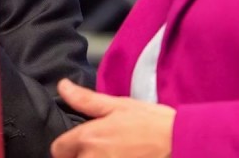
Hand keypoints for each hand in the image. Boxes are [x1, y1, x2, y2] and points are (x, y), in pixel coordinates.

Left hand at [50, 79, 174, 157]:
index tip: (78, 145)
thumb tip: (62, 87)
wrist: (180, 142)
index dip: (66, 147)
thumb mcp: (118, 105)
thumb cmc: (151, 122)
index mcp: (88, 138)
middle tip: (100, 150)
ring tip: (113, 154)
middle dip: (81, 157)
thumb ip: (85, 100)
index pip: (57, 150)